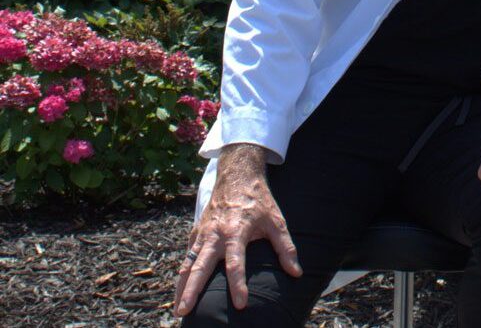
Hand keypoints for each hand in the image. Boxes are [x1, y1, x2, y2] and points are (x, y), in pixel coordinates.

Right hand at [173, 144, 301, 315]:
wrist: (237, 175)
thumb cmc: (259, 200)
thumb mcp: (276, 221)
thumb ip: (285, 247)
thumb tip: (296, 272)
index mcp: (236, 231)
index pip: (236, 263)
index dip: (238, 285)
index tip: (241, 305)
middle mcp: (215, 234)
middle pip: (200, 266)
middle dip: (192, 290)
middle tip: (184, 311)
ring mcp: (203, 233)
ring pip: (188, 262)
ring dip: (181, 285)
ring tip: (177, 308)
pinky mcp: (196, 231)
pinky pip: (187, 254)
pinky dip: (182, 271)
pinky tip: (180, 287)